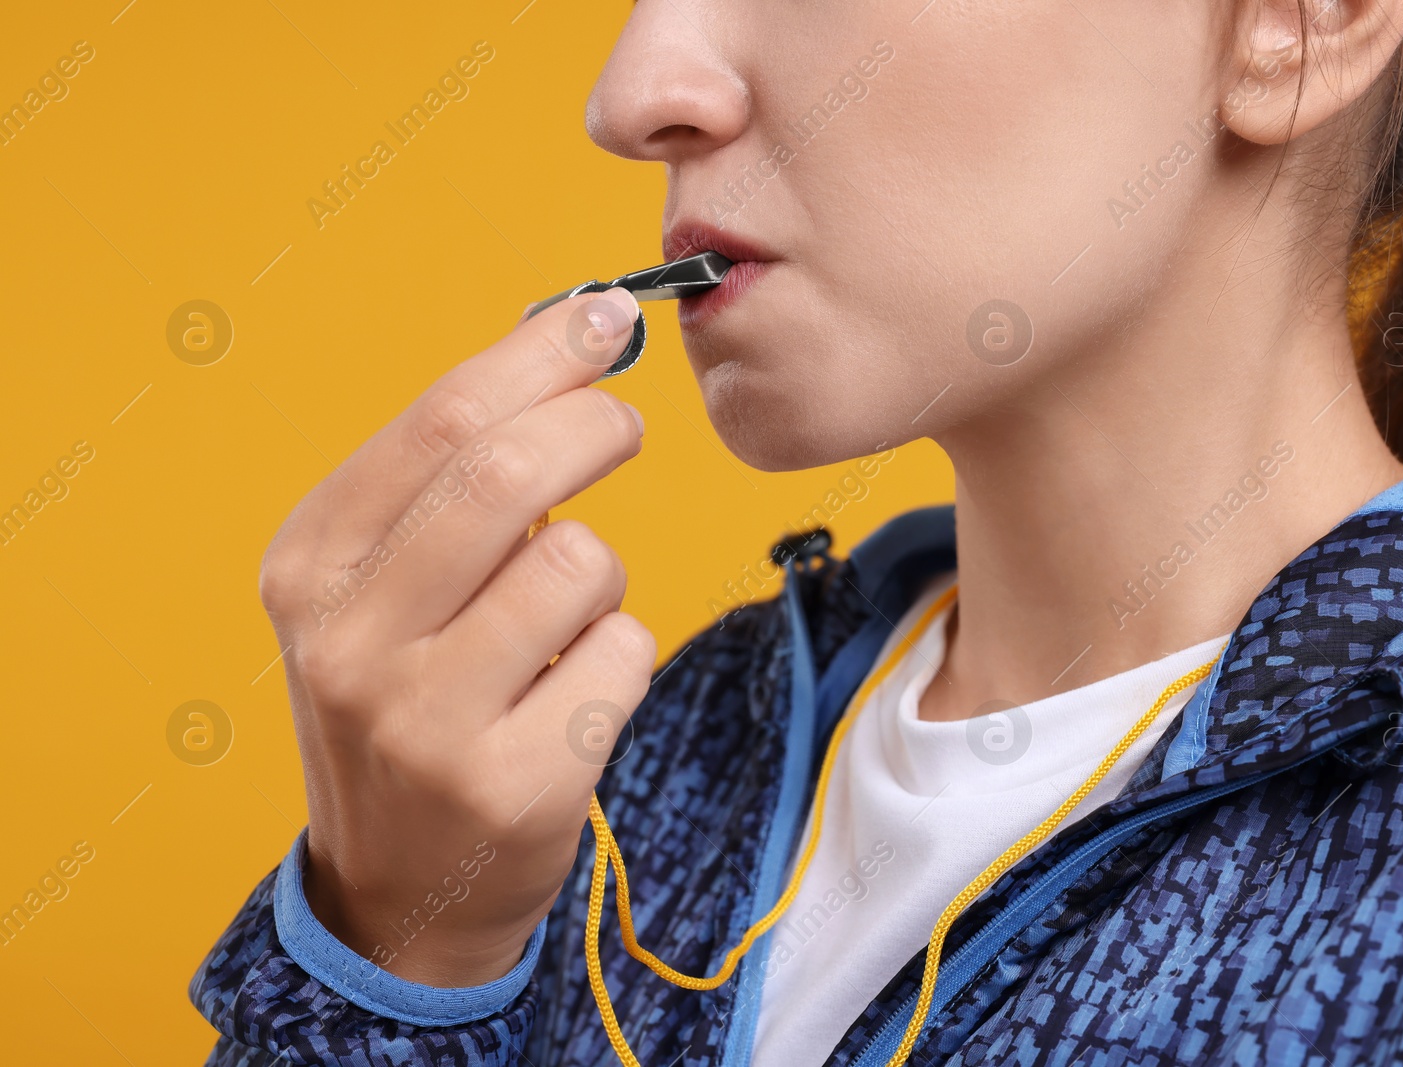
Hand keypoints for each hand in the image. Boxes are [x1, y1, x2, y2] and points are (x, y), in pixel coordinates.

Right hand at [259, 287, 654, 986]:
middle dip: (595, 424)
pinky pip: (622, 653)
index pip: (440, 417)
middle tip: (623, 426)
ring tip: (562, 620)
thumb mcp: (379, 591)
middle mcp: (348, 638)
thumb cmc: (408, 704)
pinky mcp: (511, 783)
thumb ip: (447, 483)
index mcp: (309, 566)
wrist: (399, 889)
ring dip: (600, 574)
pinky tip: (573, 694)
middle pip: (508, 471)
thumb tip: (570, 350)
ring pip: (580, 563)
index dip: (543, 353)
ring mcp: (424, 720)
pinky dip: (620, 654)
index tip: (609, 317)